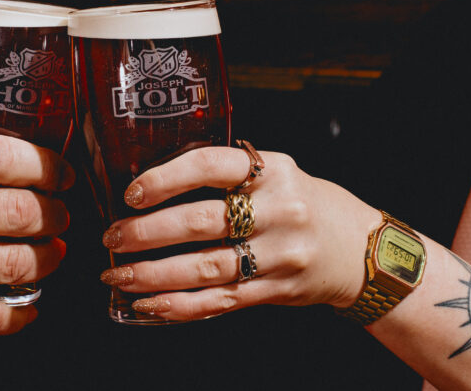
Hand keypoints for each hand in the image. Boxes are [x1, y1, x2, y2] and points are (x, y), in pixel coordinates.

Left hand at [99, 146, 380, 320]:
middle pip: (200, 222)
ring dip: (153, 274)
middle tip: (112, 238)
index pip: (210, 165)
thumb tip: (151, 182)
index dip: (164, 178)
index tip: (131, 193)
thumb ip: (226, 173)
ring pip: (205, 267)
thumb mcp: (274, 171)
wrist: (358, 247)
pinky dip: (179, 305)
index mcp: (272, 169)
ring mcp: (279, 254)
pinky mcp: (276, 290)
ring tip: (117, 276)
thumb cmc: (301, 202)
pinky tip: (149, 304)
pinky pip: (220, 300)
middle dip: (146, 232)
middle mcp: (278, 209)